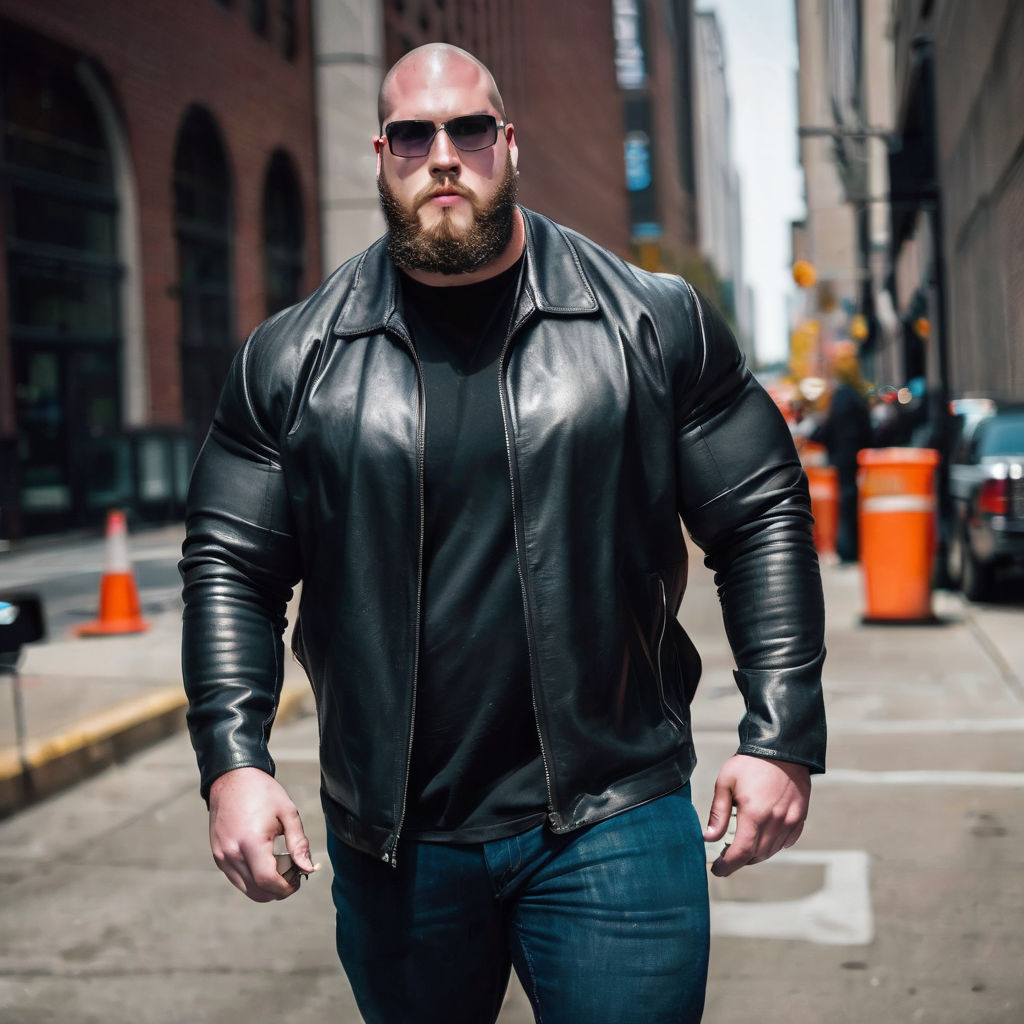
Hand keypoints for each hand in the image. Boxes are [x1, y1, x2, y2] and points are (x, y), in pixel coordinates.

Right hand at [208, 766, 315, 901]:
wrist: (232, 778)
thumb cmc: (263, 792)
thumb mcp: (288, 813)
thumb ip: (298, 843)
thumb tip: (308, 868)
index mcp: (250, 842)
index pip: (268, 881)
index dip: (286, 888)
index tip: (299, 879)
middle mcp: (231, 854)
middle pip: (257, 892)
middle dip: (278, 891)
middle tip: (293, 875)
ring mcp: (221, 856)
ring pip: (246, 889)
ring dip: (265, 887)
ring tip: (281, 867)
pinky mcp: (217, 855)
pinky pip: (236, 878)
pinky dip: (252, 879)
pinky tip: (265, 861)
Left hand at [703, 754, 810, 877]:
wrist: (783, 748)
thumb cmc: (750, 763)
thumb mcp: (726, 782)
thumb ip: (718, 812)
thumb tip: (709, 837)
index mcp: (754, 814)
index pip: (741, 853)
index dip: (728, 866)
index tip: (717, 870)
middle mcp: (775, 822)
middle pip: (756, 855)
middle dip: (740, 860)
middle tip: (726, 857)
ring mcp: (791, 821)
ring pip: (772, 851)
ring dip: (756, 854)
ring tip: (742, 847)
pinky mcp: (800, 818)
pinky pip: (786, 842)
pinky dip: (773, 845)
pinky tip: (763, 837)